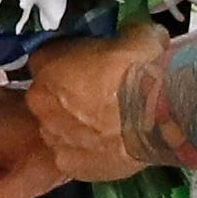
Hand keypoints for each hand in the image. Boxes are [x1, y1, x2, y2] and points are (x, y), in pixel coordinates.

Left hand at [16, 28, 170, 186]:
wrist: (156, 115)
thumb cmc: (141, 69)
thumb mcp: (137, 35)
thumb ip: (126, 34)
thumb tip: (136, 33)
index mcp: (47, 62)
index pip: (48, 59)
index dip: (70, 64)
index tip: (91, 68)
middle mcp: (40, 99)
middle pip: (48, 98)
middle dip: (69, 98)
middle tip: (102, 99)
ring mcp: (52, 135)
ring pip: (59, 129)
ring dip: (77, 127)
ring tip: (110, 127)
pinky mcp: (69, 165)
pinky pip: (75, 156)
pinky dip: (90, 153)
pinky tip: (112, 148)